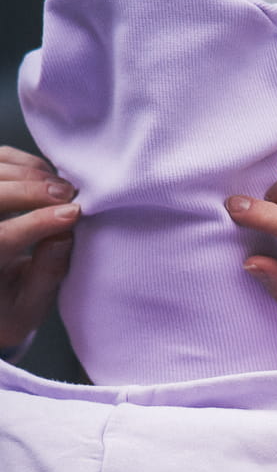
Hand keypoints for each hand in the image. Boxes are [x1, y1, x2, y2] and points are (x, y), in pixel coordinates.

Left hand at [0, 146, 79, 355]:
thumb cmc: (9, 308)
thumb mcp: (29, 308)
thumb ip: (47, 274)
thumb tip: (65, 235)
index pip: (3, 238)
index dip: (38, 223)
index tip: (73, 216)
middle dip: (32, 190)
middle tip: (69, 196)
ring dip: (29, 174)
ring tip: (63, 189)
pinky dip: (22, 162)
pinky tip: (46, 177)